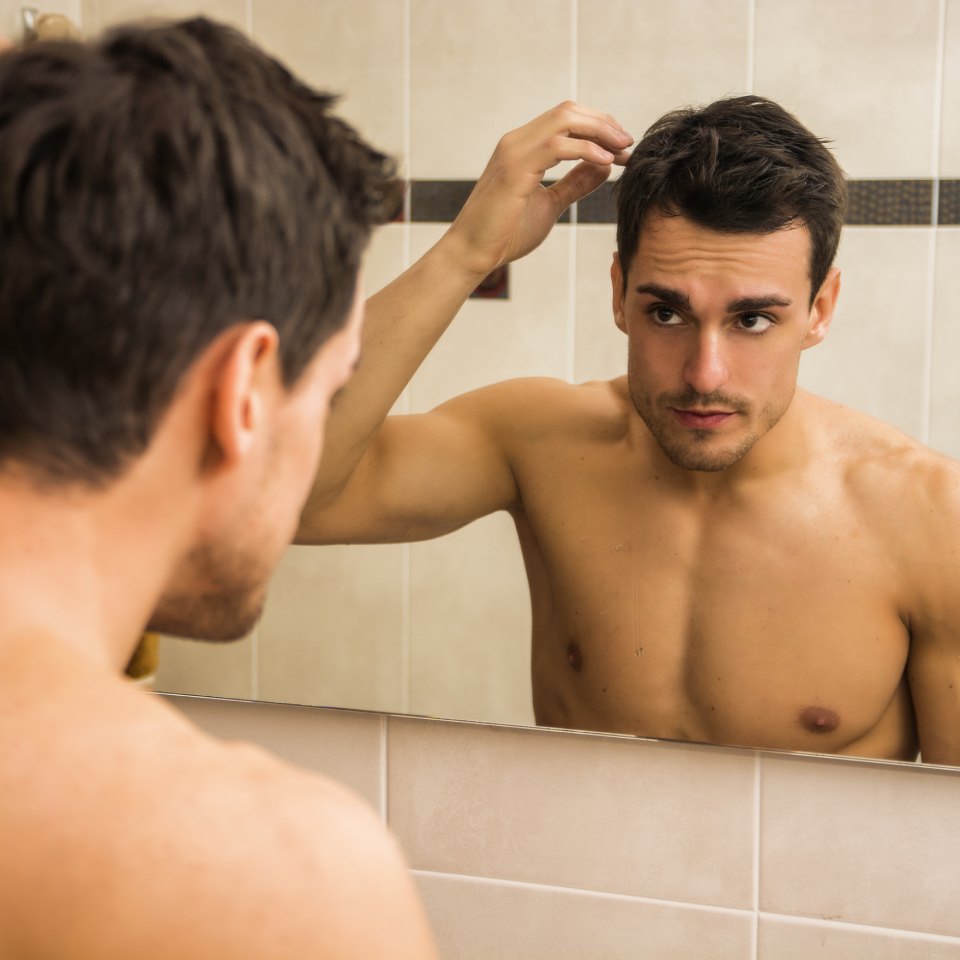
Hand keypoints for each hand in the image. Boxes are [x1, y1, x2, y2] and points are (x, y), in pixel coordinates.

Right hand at [442, 102, 631, 278]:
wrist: (472, 253)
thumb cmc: (505, 233)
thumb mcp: (550, 204)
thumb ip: (575, 183)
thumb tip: (604, 165)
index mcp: (523, 146)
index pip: (567, 118)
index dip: (599, 126)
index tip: (622, 147)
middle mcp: (517, 141)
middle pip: (569, 111)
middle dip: (604, 124)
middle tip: (628, 144)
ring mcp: (514, 152)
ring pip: (564, 120)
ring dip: (600, 132)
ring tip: (622, 151)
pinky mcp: (514, 169)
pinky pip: (556, 146)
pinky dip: (585, 150)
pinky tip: (605, 162)